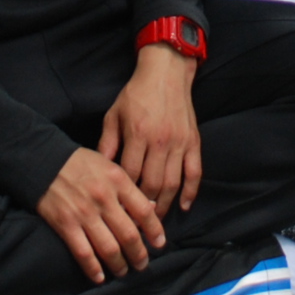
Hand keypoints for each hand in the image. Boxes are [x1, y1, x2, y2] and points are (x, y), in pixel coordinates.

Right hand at [34, 147, 164, 282]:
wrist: (44, 161)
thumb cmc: (81, 164)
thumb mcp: (110, 166)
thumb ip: (129, 188)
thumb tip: (152, 208)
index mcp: (117, 181)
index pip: (143, 211)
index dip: (155, 230)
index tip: (160, 243)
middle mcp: (104, 198)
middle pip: (129, 234)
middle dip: (139, 254)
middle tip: (142, 264)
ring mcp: (84, 213)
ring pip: (109, 248)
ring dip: (119, 265)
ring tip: (123, 271)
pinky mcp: (66, 225)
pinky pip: (83, 253)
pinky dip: (93, 269)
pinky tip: (100, 277)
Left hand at [99, 44, 201, 215]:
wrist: (166, 72)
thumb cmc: (136, 94)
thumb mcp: (114, 115)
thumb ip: (107, 143)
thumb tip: (100, 170)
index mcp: (138, 134)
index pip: (129, 174)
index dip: (122, 194)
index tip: (116, 209)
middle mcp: (160, 141)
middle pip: (152, 184)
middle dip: (143, 208)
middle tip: (136, 223)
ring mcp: (179, 143)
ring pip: (173, 183)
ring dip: (165, 205)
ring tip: (156, 221)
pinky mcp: (193, 142)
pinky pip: (194, 172)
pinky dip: (190, 192)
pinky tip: (183, 206)